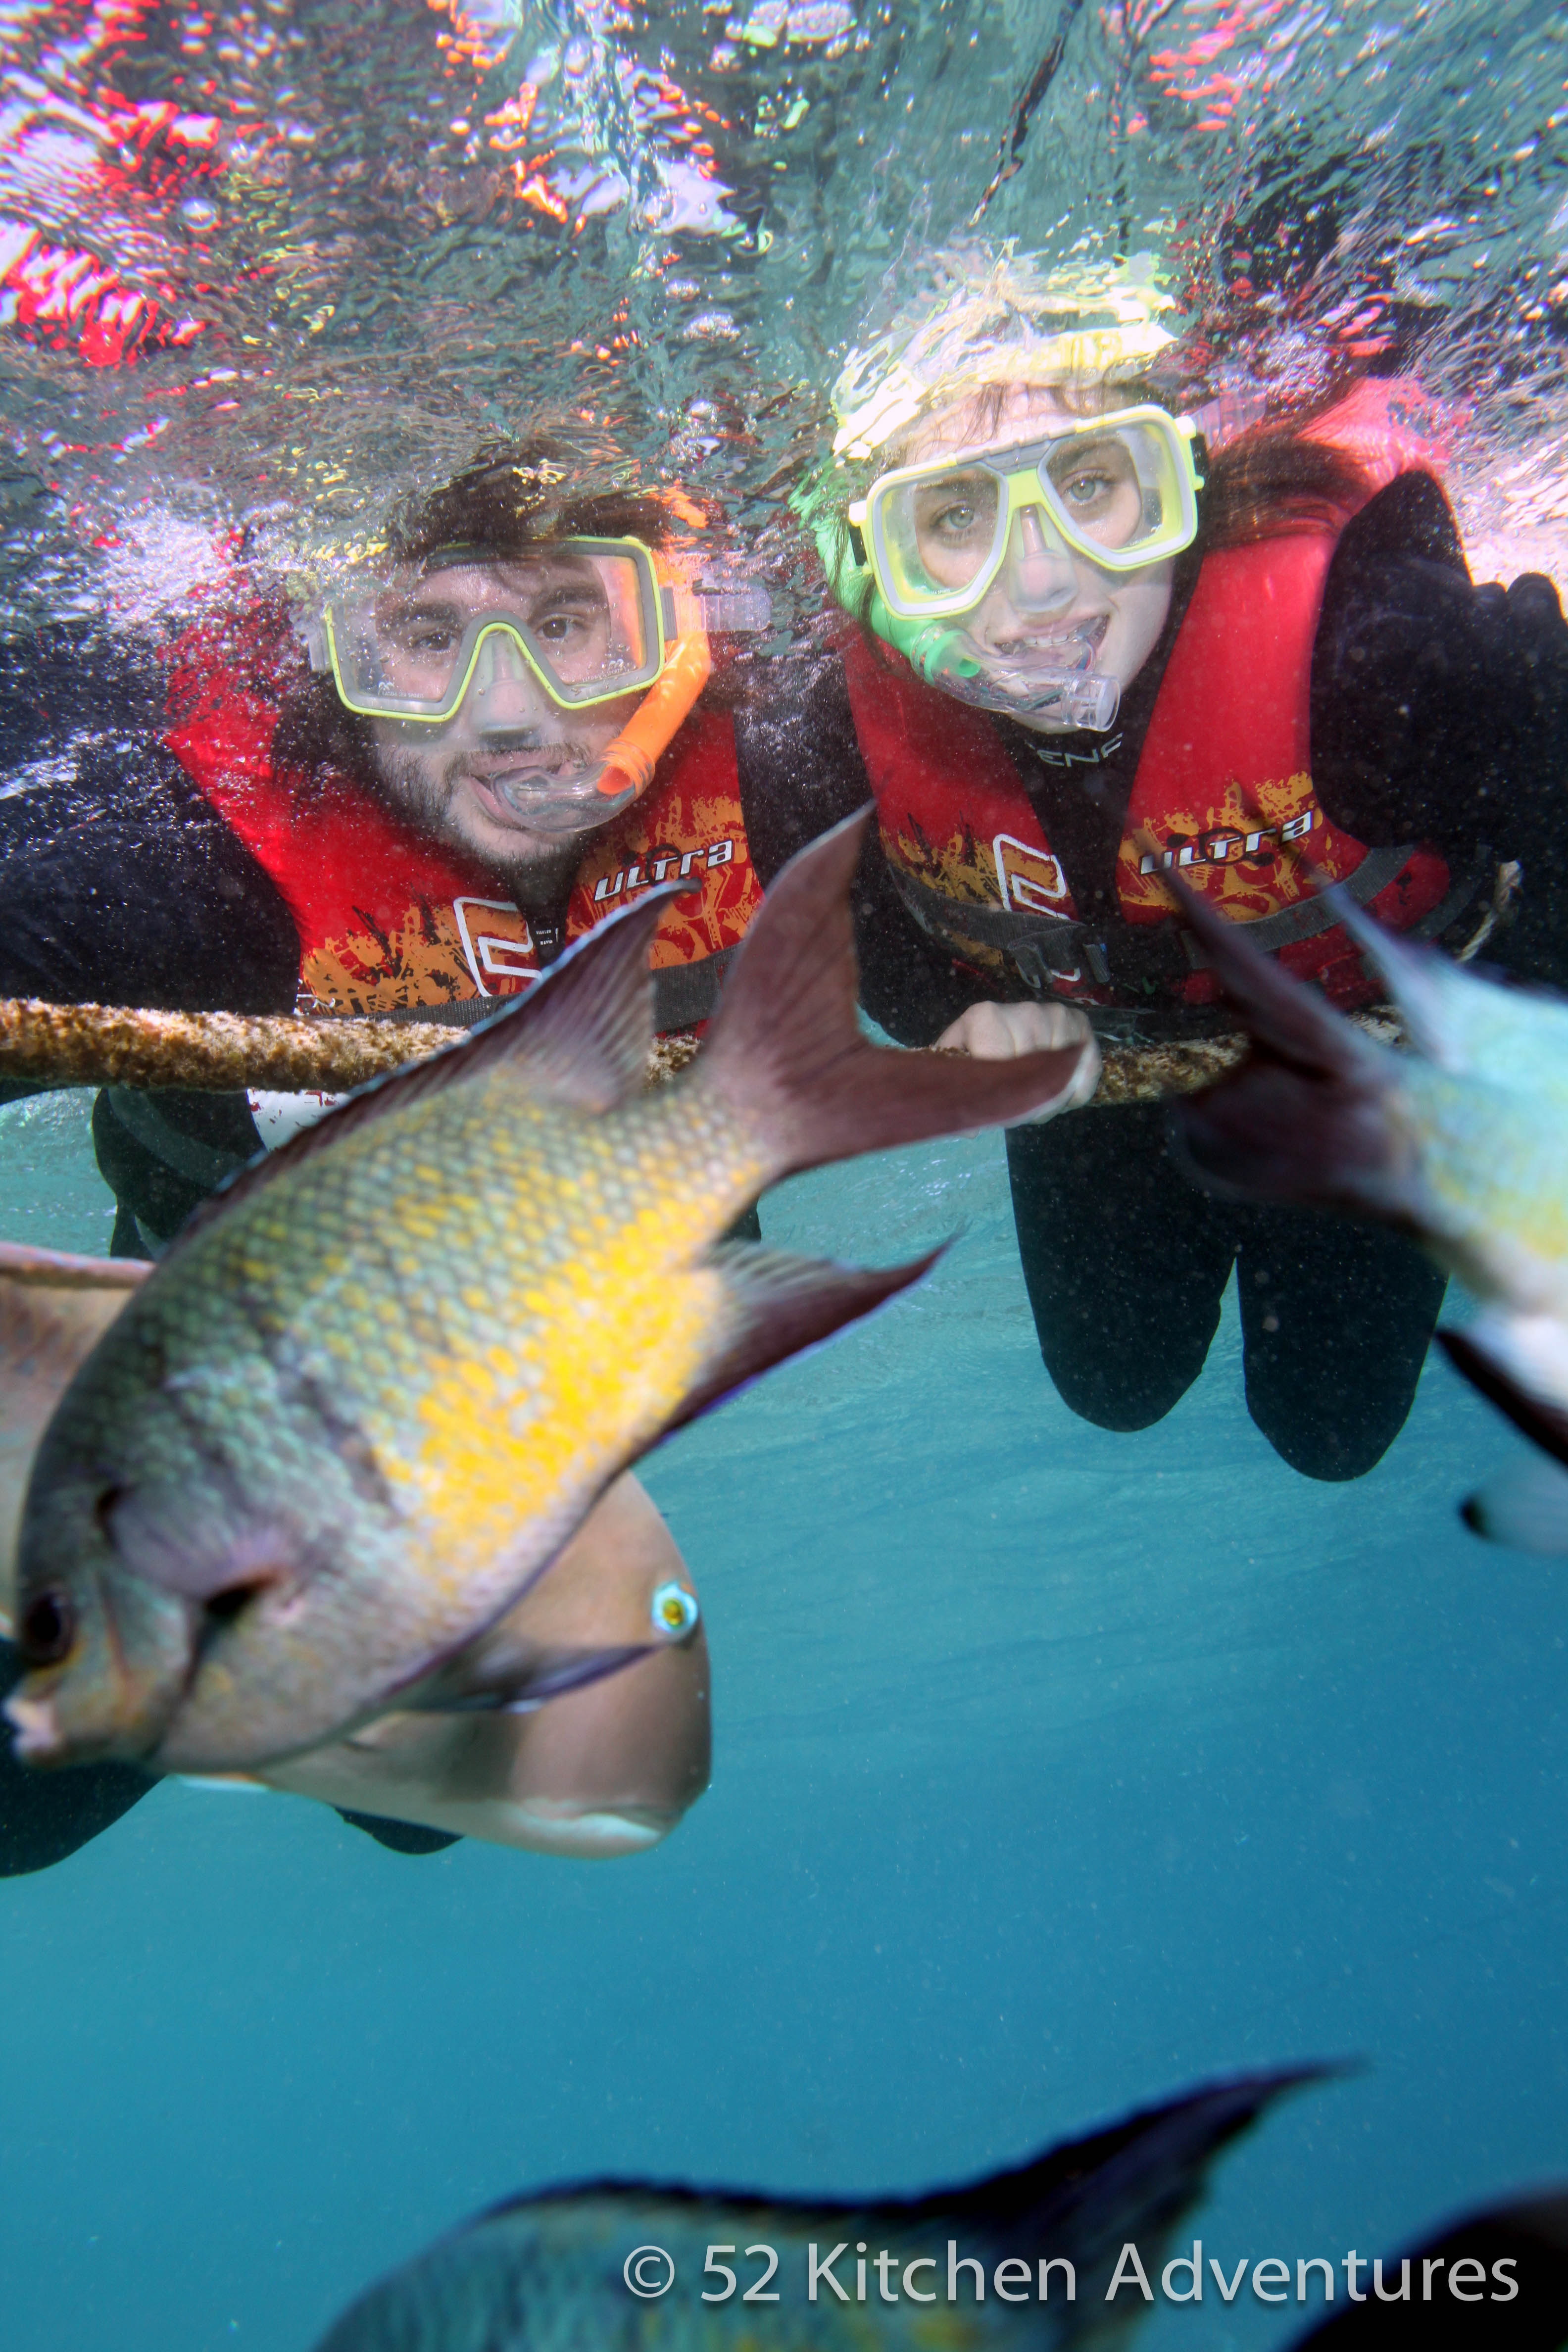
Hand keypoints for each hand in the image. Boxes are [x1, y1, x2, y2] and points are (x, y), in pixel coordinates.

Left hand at [934, 998, 1100, 1118]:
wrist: (996, 1025)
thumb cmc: (971, 1049)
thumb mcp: (954, 1067)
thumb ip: (955, 1095)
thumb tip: (971, 1130)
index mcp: (986, 1017)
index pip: (1001, 1069)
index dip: (1000, 1099)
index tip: (994, 1104)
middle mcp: (1026, 1010)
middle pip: (1034, 1078)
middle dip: (1025, 1105)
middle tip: (1013, 1105)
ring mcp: (1057, 1016)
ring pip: (1061, 1080)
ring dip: (1049, 1101)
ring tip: (1031, 1095)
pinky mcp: (1082, 1025)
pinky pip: (1087, 1074)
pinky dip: (1074, 1095)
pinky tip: (1056, 1091)